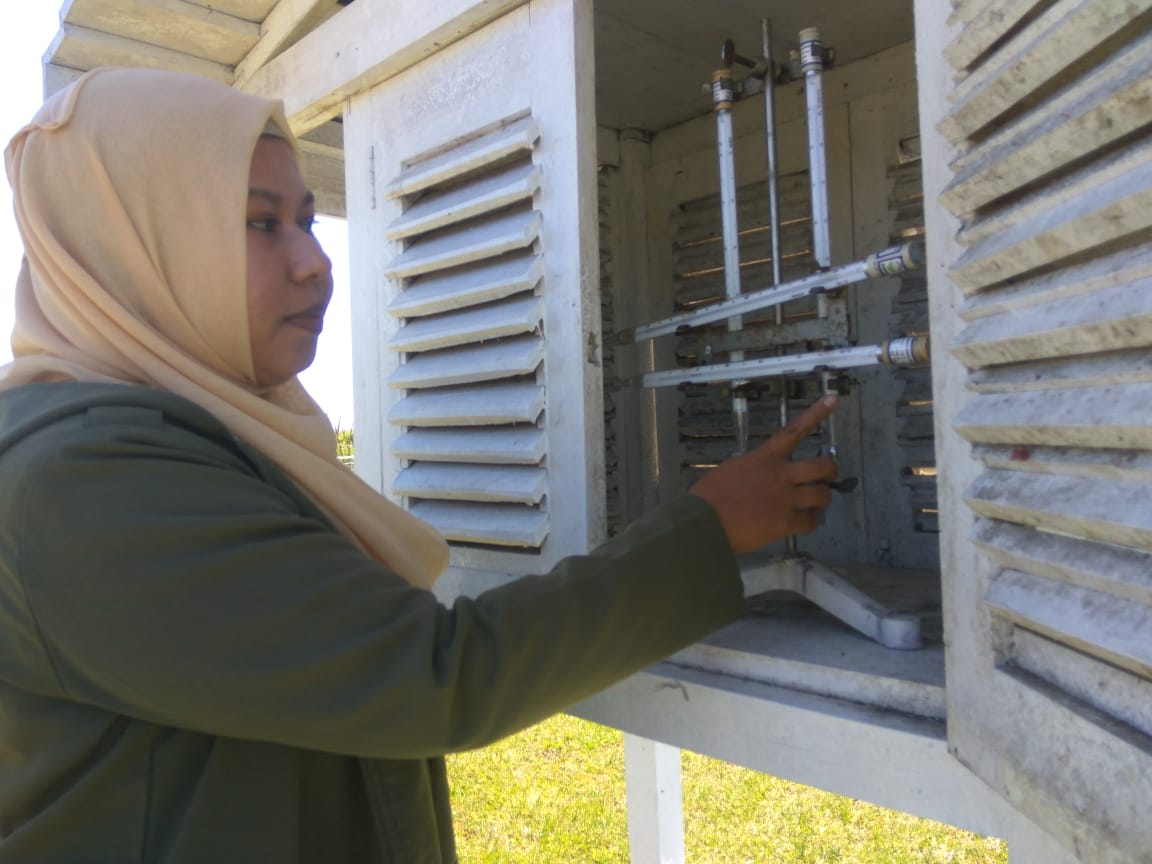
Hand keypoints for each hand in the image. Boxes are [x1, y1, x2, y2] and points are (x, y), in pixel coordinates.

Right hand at [689, 395, 838, 553]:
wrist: (704, 522)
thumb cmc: (709, 495)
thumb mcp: (732, 469)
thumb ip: (754, 468)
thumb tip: (762, 475)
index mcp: (764, 458)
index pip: (794, 431)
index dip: (815, 414)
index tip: (832, 399)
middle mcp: (780, 475)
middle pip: (822, 466)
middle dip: (830, 471)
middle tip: (826, 477)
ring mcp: (785, 499)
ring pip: (822, 495)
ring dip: (822, 499)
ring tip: (815, 504)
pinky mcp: (785, 523)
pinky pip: (811, 522)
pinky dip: (811, 522)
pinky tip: (804, 522)